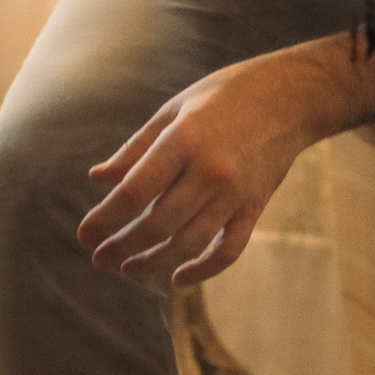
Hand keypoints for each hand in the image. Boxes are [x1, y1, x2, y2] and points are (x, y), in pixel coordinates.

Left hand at [78, 29, 374, 287]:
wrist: (290, 97)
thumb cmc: (224, 96)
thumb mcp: (174, 110)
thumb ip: (135, 149)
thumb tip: (97, 179)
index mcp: (183, 140)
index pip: (134, 192)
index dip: (105, 218)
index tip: (84, 235)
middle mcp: (209, 171)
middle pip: (157, 225)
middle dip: (122, 248)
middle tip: (100, 259)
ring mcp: (235, 193)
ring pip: (188, 244)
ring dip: (153, 263)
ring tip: (129, 268)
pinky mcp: (254, 207)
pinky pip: (228, 251)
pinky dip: (203, 271)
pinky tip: (178, 278)